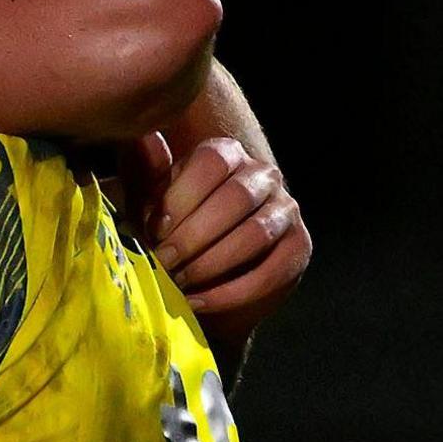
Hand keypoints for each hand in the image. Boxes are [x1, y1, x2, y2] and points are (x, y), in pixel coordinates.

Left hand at [133, 132, 310, 345]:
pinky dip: (230, 293)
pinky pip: (271, 272)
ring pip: (255, 234)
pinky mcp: (298, 247)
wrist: (199, 280)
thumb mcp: (148, 205)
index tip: (154, 229)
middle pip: (236, 197)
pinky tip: (198, 302)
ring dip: (212, 263)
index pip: (212, 161)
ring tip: (179, 282)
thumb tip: (147, 139)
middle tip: (163, 261)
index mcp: (226, 154)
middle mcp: (262, 175)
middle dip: (194, 235)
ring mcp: (285, 209)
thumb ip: (144, 175)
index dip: (182, 196)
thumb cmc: (169, 232)